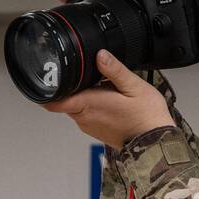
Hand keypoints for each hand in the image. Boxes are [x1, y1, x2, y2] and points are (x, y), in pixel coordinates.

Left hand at [39, 0, 175, 149]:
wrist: (155, 143)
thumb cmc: (146, 118)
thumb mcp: (134, 86)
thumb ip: (114, 70)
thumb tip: (100, 55)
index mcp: (89, 105)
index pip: (54, 101)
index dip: (45, 90)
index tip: (43, 79)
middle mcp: (84, 118)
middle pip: (65, 99)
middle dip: (70, 86)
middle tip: (84, 74)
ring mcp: (89, 126)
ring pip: (76, 106)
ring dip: (83, 95)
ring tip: (103, 86)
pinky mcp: (96, 130)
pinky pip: (86, 114)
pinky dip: (92, 104)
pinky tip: (109, 99)